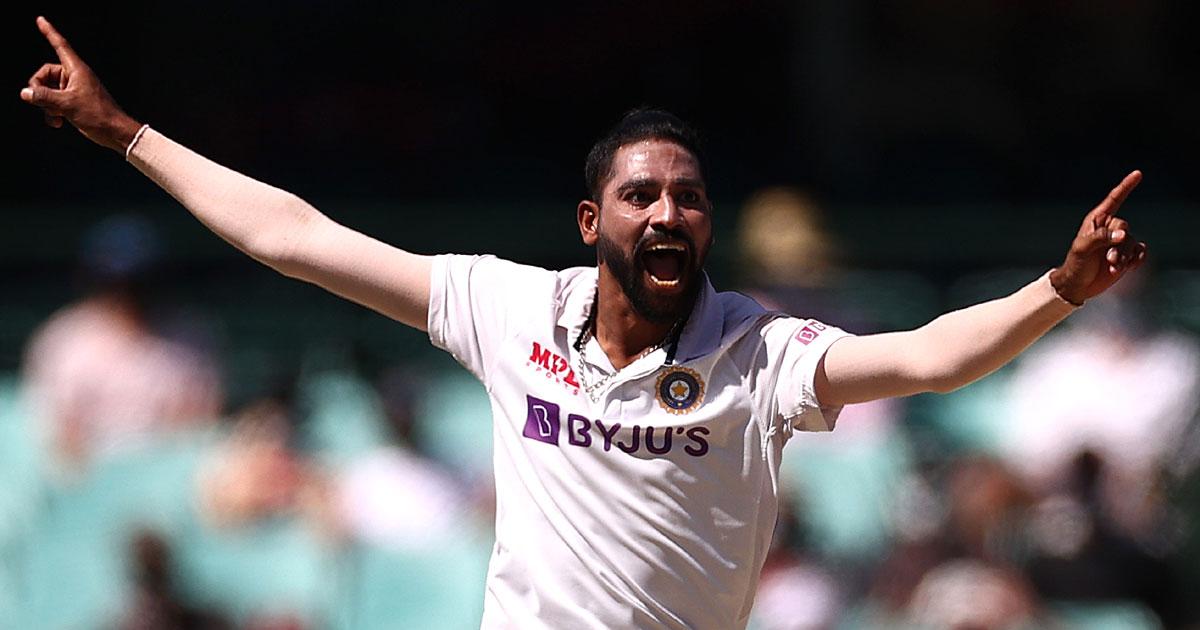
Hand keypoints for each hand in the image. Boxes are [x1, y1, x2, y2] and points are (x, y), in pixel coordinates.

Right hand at [20, 16, 142, 152]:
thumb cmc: (98, 115)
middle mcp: (74, 77)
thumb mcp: (67, 104)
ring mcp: (73, 89)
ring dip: (46, 104)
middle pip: (44, 74)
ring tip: (56, 116)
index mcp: (76, 70)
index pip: (60, 45)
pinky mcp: (73, 102)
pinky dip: (52, 111)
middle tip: (45, 104)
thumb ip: (44, 97)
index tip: (41, 20)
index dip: (49, 32)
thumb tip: (26, 92)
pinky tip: (57, 122)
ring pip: (48, 90)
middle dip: (40, 90)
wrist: (114, 132)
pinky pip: (54, 101)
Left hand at [1049, 170, 1147, 304]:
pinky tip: (1129, 266)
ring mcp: (1118, 242)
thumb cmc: (1076, 264)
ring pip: (1132, 242)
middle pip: (1125, 227)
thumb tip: (1123, 235)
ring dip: (1124, 256)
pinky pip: (1140, 251)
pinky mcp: (1126, 255)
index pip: (1114, 200)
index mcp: (1097, 220)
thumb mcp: (1082, 249)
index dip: (1126, 186)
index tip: (1138, 174)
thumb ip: (1101, 238)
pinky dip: (1136, 259)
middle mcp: (1109, 228)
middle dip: (1119, 245)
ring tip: (1113, 267)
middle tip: (1109, 260)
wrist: (1079, 285)